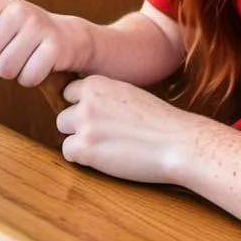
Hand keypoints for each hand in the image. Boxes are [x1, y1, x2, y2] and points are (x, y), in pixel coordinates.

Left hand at [0, 0, 88, 85]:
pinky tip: (36, 62)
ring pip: (4, 69)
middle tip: (10, 46)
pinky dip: (29, 77)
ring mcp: (38, 26)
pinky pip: (26, 78)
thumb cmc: (17, 30)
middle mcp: (19, 9)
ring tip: (23, 55)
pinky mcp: (54, 47)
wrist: (64, 36)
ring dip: (12, 70)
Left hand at [57, 74, 202, 182]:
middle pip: (64, 115)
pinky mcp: (85, 149)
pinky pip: (69, 153)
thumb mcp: (128, 93)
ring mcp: (84, 125)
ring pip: (64, 134)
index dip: (82, 105)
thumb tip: (82, 104)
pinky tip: (106, 155)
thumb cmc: (158, 119)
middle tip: (103, 134)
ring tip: (107, 144)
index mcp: (98, 83)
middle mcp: (87, 100)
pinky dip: (83, 157)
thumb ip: (104, 95)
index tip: (98, 116)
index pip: (70, 92)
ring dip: (80, 141)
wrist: (176, 140)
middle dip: (78, 126)